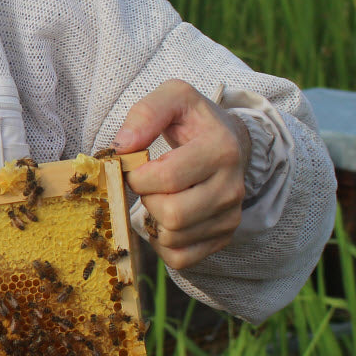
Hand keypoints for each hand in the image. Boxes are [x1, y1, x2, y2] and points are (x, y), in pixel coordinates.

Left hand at [113, 80, 251, 269]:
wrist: (228, 141)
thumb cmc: (193, 121)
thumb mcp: (173, 97)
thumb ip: (146, 113)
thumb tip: (122, 147)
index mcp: (222, 150)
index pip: (167, 178)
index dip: (137, 175)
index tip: (135, 165)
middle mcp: (233, 188)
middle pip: (172, 215)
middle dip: (146, 199)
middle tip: (147, 184)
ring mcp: (230, 216)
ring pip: (173, 238)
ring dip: (152, 220)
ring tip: (158, 196)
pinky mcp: (223, 237)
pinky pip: (180, 259)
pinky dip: (161, 243)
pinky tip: (162, 218)